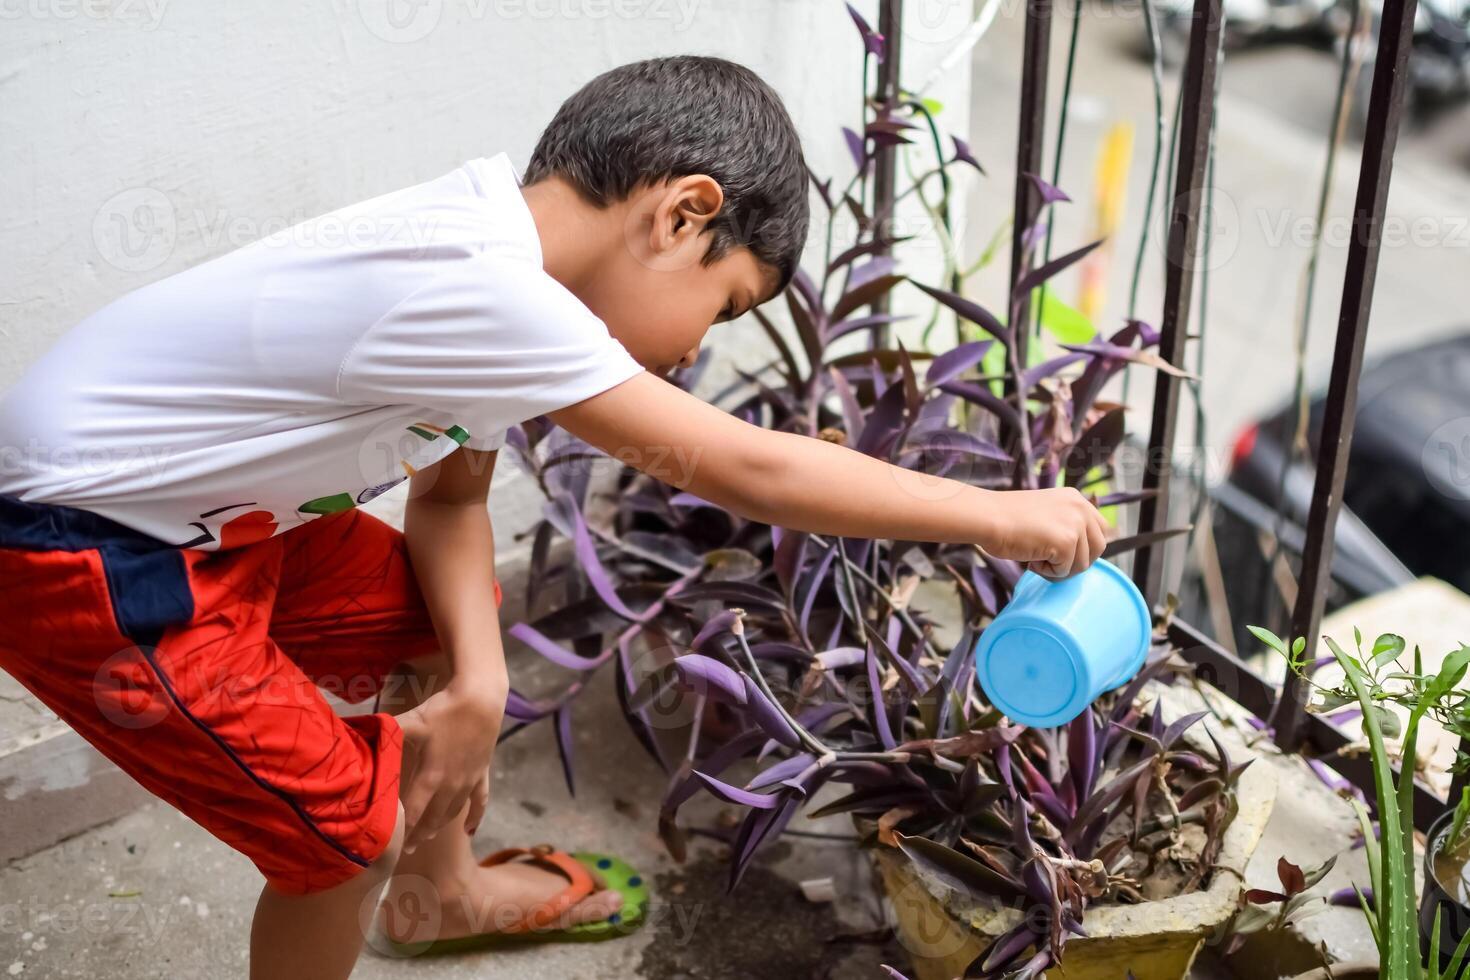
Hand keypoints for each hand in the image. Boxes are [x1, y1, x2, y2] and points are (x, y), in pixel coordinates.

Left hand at [395, 678, 504, 852]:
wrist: (481, 699)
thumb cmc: (443, 710)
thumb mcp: (411, 721)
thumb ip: (386, 733)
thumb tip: (353, 733)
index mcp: (431, 776)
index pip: (413, 812)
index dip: (402, 830)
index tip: (389, 845)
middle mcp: (451, 785)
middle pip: (433, 819)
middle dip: (418, 835)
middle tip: (404, 850)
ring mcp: (469, 781)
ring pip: (453, 813)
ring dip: (439, 827)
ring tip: (425, 838)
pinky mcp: (482, 774)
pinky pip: (480, 802)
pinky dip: (475, 819)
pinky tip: (469, 832)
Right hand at [977, 487, 1107, 579]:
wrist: (987, 517)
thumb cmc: (1005, 519)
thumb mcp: (1045, 514)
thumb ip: (1064, 525)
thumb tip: (1079, 553)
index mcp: (1076, 499)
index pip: (1100, 529)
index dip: (1085, 547)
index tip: (1064, 554)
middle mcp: (1081, 508)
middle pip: (1099, 548)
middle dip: (1076, 561)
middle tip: (1050, 561)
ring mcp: (1075, 524)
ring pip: (1082, 564)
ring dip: (1058, 568)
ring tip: (1035, 556)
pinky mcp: (1067, 542)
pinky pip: (1064, 571)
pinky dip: (1047, 572)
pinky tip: (1031, 559)